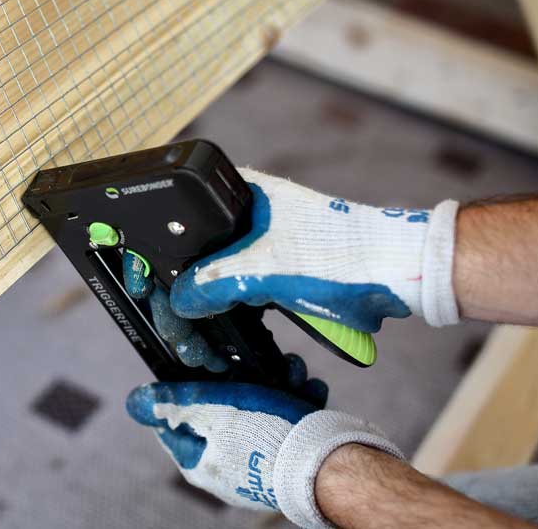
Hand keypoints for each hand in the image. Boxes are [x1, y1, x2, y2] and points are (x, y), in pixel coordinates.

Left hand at [127, 378, 401, 528]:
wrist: (331, 465)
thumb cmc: (266, 437)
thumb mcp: (211, 409)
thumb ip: (173, 402)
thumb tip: (135, 401)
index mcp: (198, 458)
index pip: (174, 416)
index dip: (184, 384)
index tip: (200, 361)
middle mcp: (225, 463)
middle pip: (222, 404)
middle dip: (244, 375)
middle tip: (260, 360)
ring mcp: (258, 460)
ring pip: (259, 405)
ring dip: (277, 381)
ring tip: (293, 371)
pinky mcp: (289, 454)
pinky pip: (287, 418)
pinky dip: (298, 400)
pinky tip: (308, 388)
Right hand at [169, 168, 459, 331]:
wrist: (396, 273)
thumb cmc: (342, 253)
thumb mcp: (265, 268)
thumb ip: (213, 282)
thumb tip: (179, 300)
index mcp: (240, 193)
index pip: (178, 219)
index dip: (155, 254)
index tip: (141, 283)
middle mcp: (245, 213)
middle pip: (192, 254)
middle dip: (179, 297)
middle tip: (176, 330)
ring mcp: (261, 242)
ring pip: (213, 278)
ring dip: (202, 312)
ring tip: (197, 345)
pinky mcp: (276, 269)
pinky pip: (237, 292)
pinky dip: (226, 315)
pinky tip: (219, 339)